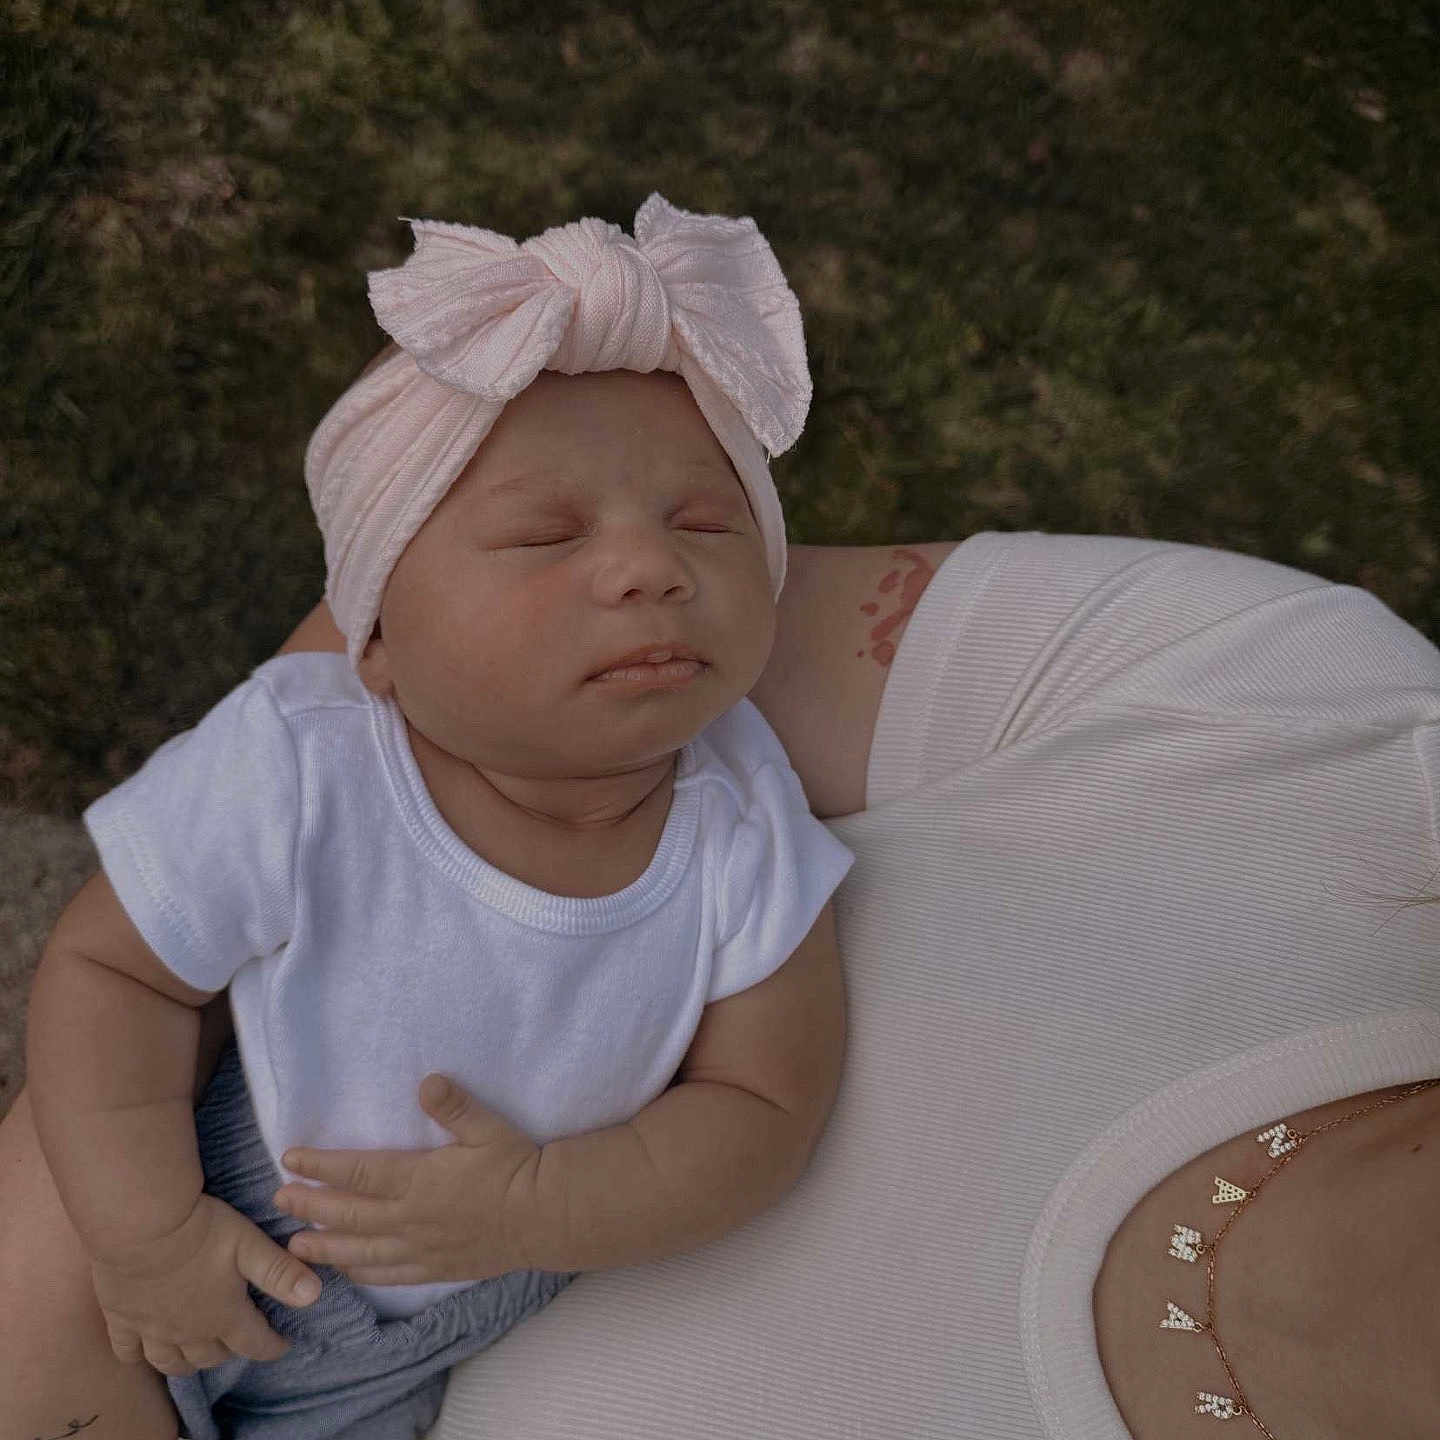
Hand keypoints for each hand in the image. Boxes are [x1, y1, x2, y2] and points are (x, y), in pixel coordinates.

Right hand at [90, 1192, 323, 1376]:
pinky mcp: (121, 1319)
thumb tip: (314, 1296)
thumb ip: (280, 1272)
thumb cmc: (203, 1230)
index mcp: (223, 1315)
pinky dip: (139, 1355)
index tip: (282, 1344)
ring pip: (171, 1362)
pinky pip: (129, 1352)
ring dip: (188, 1362)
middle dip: (231, 1350)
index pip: (254, 1343)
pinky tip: (144, 1350)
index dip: (272, 1346)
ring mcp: (152, 1330)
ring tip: (197, 1354)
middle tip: (240, 1338)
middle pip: (212, 1356)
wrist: (141, 1224)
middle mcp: (188, 1332)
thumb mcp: (250, 1245)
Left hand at [273, 1074, 541, 1285]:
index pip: (358, 1171)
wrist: (545, 1215)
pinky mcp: (436, 1268)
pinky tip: (348, 1272)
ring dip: (326, 1247)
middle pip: (349, 1214)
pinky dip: (363, 1273)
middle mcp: (411, 1218)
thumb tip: (427, 1081)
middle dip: (311, 1206)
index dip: (321, 1165)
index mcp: (419, 1179)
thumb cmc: (516, 1165)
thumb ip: (454, 1106)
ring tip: (296, 1245)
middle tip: (279, 1200)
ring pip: (361, 1251)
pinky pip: (390, 1275)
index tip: (290, 1159)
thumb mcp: (488, 1128)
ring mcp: (421, 1248)